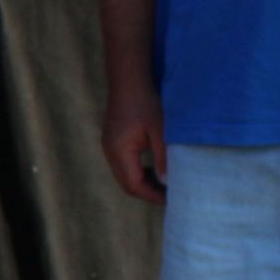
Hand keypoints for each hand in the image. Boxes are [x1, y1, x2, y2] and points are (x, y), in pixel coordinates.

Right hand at [100, 85, 167, 204]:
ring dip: (141, 183)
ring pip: (123, 175)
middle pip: (126, 184)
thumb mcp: (159, 130)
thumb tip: (167, 182)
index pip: (134, 184)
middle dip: (146, 192)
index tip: (170, 199)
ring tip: (163, 184)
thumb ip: (163, 157)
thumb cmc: (145, 101)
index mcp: (120, 150)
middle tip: (168, 195)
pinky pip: (122, 165)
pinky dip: (137, 172)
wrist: (128, 80)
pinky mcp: (112, 141)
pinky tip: (152, 168)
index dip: (152, 195)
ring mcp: (108, 146)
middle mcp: (110, 151)